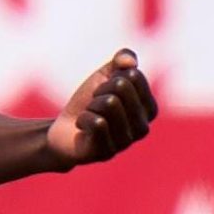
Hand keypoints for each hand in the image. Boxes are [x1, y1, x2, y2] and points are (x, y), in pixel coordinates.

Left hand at [47, 50, 157, 168]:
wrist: (64, 128)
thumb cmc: (89, 102)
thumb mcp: (105, 75)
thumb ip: (121, 60)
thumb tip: (130, 62)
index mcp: (149, 108)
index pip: (133, 75)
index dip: (111, 77)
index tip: (105, 90)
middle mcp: (143, 127)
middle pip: (121, 87)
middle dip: (100, 90)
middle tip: (94, 104)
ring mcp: (126, 142)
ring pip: (110, 103)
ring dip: (91, 105)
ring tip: (90, 115)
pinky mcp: (107, 152)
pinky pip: (97, 123)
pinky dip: (83, 118)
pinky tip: (83, 127)